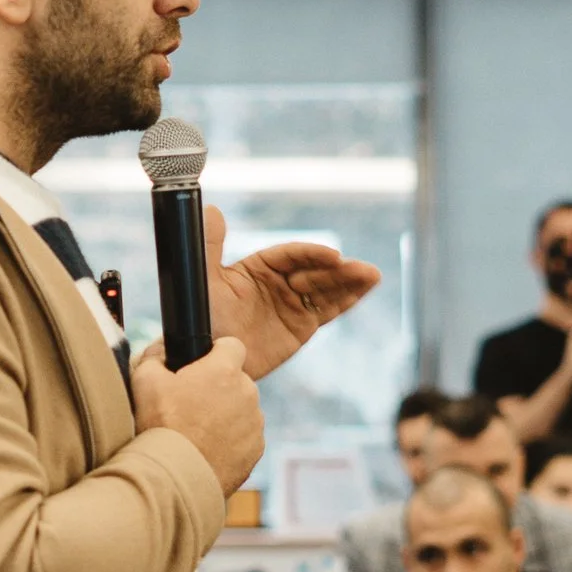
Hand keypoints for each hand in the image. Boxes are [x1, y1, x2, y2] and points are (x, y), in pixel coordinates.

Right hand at [133, 335, 265, 493]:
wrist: (175, 478)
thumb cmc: (160, 427)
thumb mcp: (145, 381)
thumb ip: (154, 356)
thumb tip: (160, 349)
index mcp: (224, 371)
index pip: (233, 346)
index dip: (216, 353)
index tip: (202, 365)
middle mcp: (247, 393)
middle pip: (237, 380)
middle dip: (218, 388)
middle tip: (191, 405)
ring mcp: (255, 424)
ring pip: (243, 410)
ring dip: (226, 415)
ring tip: (197, 432)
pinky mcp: (255, 450)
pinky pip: (245, 438)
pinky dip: (231, 441)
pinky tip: (207, 449)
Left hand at [201, 205, 380, 379]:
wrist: (205, 362)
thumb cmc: (199, 320)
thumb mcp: (203, 280)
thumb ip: (211, 245)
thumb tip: (212, 209)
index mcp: (258, 267)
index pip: (291, 255)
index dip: (312, 254)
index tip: (332, 255)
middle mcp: (278, 282)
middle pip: (314, 271)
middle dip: (338, 270)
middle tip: (360, 269)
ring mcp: (291, 305)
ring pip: (325, 289)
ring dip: (350, 281)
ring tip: (372, 275)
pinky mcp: (300, 327)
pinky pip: (327, 310)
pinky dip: (347, 300)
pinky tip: (366, 288)